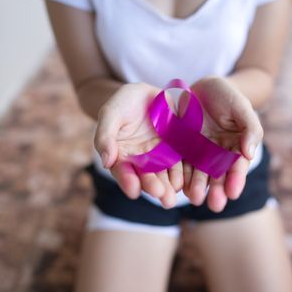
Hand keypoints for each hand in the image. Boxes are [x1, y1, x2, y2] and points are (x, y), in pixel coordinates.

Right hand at [94, 83, 182, 207]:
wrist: (145, 94)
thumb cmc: (122, 104)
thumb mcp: (110, 114)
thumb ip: (105, 136)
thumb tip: (106, 161)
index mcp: (122, 156)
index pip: (123, 171)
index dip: (127, 181)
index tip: (133, 191)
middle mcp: (141, 161)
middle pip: (146, 177)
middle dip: (153, 187)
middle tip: (161, 196)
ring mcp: (160, 156)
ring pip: (165, 173)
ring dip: (169, 186)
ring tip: (173, 197)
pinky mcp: (177, 148)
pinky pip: (181, 161)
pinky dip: (183, 172)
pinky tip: (186, 181)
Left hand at [179, 76, 263, 211]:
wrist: (202, 86)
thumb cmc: (227, 96)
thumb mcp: (241, 107)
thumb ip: (249, 129)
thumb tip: (250, 154)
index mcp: (236, 147)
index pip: (237, 166)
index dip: (236, 180)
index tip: (233, 193)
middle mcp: (217, 154)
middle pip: (218, 175)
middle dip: (216, 191)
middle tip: (214, 205)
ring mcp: (198, 152)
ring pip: (198, 173)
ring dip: (197, 187)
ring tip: (194, 198)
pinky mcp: (180, 147)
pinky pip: (179, 163)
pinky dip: (178, 174)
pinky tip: (176, 185)